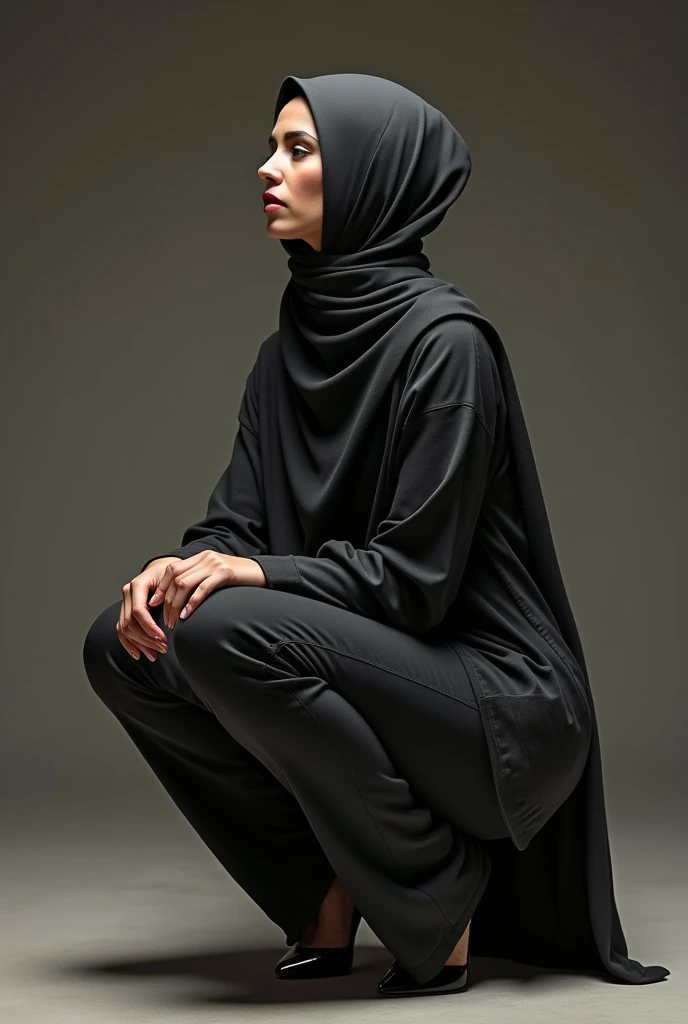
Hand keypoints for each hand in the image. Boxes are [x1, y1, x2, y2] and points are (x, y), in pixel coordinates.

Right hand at [117, 557, 183, 661]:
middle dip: (146, 639)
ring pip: (124, 628)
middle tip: (163, 649)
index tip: (163, 639)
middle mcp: (127, 593)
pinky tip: (138, 654)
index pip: (138, 611)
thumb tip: (169, 614)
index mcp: (138, 585)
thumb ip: (169, 595)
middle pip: (130, 622)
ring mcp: (124, 602)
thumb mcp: (173, 580)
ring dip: (139, 644)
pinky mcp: (125, 610)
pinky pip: (121, 629)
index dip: (149, 628)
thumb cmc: (170, 575)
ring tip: (154, 655)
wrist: (161, 569)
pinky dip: (128, 643)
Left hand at [149, 550, 266, 628]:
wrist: (262, 573)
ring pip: (185, 583)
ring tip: (174, 621)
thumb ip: (199, 581)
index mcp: (200, 557)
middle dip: (167, 601)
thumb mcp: (215, 576)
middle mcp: (204, 557)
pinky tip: (187, 615)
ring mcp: (214, 564)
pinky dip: (191, 603)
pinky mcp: (224, 573)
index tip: (154, 604)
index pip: (172, 569)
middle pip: (175, 578)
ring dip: (176, 604)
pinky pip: (202, 588)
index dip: (161, 587)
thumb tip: (180, 599)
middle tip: (166, 620)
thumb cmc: (238, 580)